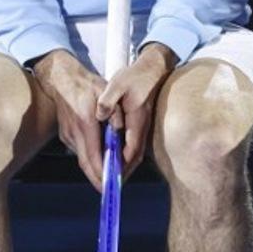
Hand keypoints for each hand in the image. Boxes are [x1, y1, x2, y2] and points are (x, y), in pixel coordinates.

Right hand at [33, 50, 109, 190]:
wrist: (62, 79)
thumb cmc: (87, 84)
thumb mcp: (105, 91)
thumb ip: (114, 112)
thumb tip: (120, 131)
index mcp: (85, 122)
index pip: (94, 154)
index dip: (102, 171)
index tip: (111, 183)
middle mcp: (75, 132)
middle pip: (86, 163)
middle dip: (98, 179)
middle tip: (110, 190)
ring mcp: (68, 134)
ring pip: (82, 159)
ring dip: (95, 170)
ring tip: (109, 178)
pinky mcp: (66, 135)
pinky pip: (80, 151)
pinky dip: (90, 160)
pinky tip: (100, 162)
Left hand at [96, 42, 176, 178]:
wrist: (153, 68)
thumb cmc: (135, 76)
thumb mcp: (118, 84)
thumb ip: (108, 100)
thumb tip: (100, 114)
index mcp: (137, 119)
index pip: (131, 148)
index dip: (122, 164)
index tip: (111, 176)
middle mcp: (143, 126)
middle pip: (135, 156)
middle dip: (123, 172)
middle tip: (110, 184)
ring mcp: (144, 125)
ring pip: (136, 152)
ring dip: (125, 166)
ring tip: (113, 177)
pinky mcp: (142, 123)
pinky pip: (136, 145)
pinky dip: (127, 156)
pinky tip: (118, 158)